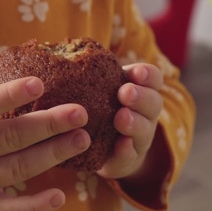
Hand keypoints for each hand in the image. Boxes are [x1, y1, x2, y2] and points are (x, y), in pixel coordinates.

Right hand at [0, 68, 89, 210]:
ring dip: (52, 155)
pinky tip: (60, 196)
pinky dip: (34, 208)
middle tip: (80, 112)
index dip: (9, 94)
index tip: (40, 82)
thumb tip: (17, 56)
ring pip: (15, 170)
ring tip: (82, 139)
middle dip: (47, 125)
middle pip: (7, 139)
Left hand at [96, 63, 163, 180]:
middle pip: (153, 103)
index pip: (153, 79)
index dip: (148, 75)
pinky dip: (127, 150)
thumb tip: (58, 51)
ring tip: (121, 118)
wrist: (106, 150)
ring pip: (145, 130)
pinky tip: (122, 145)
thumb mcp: (101, 88)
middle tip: (125, 93)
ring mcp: (140, 138)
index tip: (136, 72)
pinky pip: (131, 156)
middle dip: (141, 97)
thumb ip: (91, 73)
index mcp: (141, 91)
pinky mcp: (128, 159)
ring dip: (134, 123)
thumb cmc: (101, 108)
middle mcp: (146, 114)